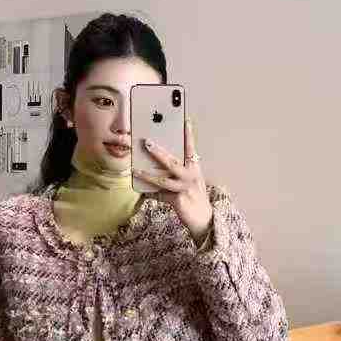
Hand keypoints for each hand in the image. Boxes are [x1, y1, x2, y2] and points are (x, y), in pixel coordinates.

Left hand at [133, 117, 212, 242]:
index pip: (191, 148)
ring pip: (163, 179)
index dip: (188, 135)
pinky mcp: (178, 200)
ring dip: (147, 174)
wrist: (204, 219)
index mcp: (194, 168)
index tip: (185, 121)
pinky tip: (141, 191)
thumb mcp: (188, 182)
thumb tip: (156, 169)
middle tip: (146, 142)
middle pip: (172, 161)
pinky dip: (150, 193)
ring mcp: (184, 188)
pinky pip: (160, 195)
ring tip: (135, 170)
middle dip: (158, 152)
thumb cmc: (194, 197)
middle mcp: (190, 176)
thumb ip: (175, 175)